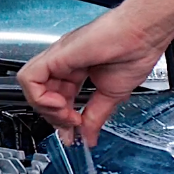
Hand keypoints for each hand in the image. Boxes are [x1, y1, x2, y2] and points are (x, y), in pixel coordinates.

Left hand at [18, 8, 169, 142]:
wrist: (143, 35)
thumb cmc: (134, 52)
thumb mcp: (111, 96)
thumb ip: (95, 118)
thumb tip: (88, 138)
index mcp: (75, 70)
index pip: (56, 99)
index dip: (62, 119)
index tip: (75, 132)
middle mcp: (63, 63)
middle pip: (41, 96)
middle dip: (55, 118)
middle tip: (74, 124)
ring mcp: (58, 58)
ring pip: (30, 87)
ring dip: (47, 109)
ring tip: (68, 114)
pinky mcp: (56, 55)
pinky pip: (30, 78)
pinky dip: (40, 97)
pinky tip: (61, 104)